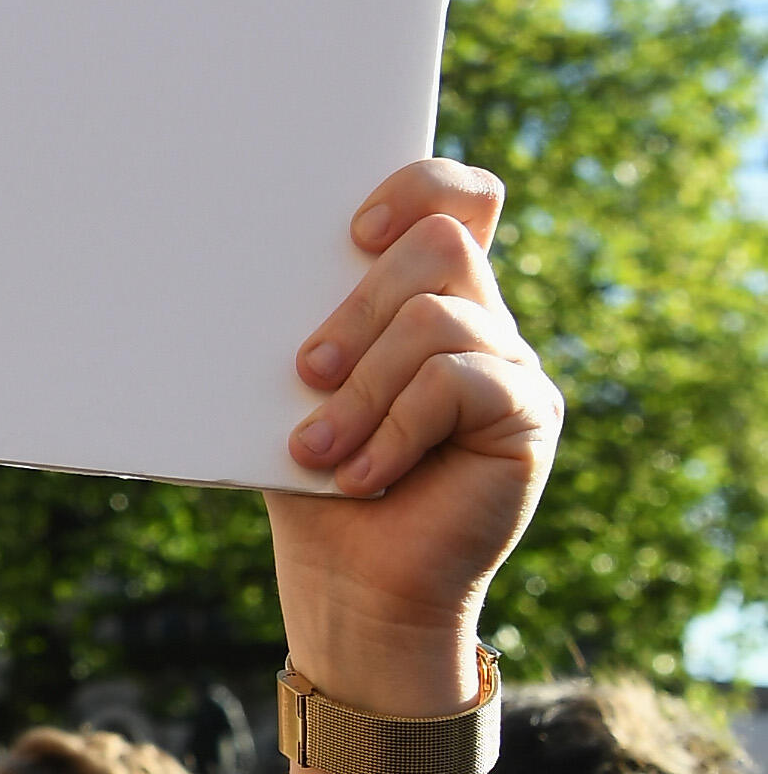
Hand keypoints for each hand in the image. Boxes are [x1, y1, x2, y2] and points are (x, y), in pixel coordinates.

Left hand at [266, 161, 560, 704]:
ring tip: (318, 447)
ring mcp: (511, 367)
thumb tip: (245, 263)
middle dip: (358, 305)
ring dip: (363, 385)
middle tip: (305, 372)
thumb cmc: (314, 483)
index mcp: (424, 294)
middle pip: (441, 243)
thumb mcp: (295, 390)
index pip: (455, 196)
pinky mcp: (529, 418)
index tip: (353, 230)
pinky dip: (396, 428)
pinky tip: (363, 475)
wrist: (355, 589)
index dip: (417, 184)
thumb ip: (305, 323)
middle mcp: (480, 318)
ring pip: (438, 317)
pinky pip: (459, 383)